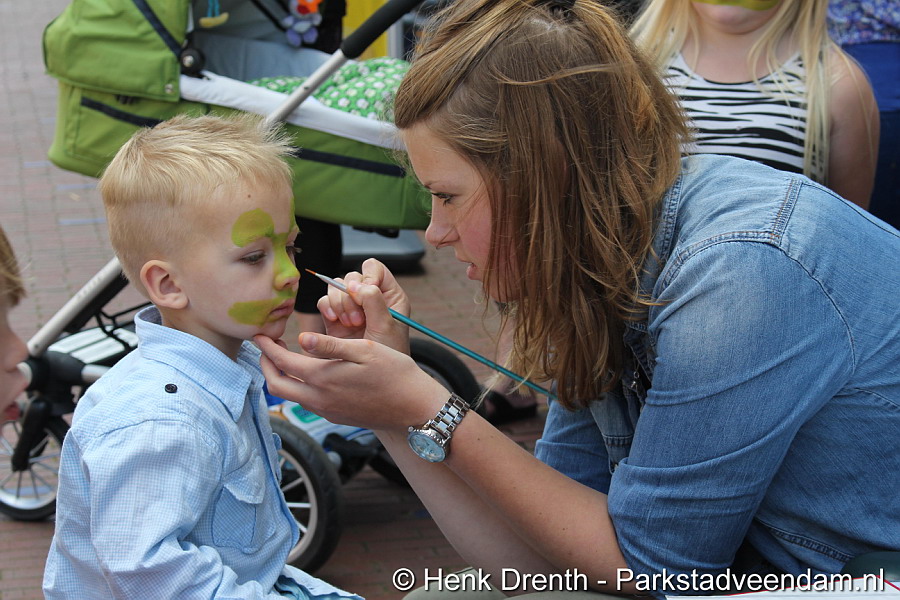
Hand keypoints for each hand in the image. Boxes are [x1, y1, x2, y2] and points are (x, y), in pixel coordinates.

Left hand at [255, 334, 446, 430]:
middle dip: (265, 365)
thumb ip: (330, 345)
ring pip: (290, 396)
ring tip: (284, 357)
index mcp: (324, 378)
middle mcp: (320, 399)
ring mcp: (327, 411)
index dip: (266, 348)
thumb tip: (302, 338)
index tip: (259, 334)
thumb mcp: (365, 350)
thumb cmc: (395, 373)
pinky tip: (309, 373)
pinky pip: (307, 403)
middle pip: (277, 385)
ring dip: (281, 377)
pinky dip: (298, 387)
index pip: (282, 363)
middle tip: (266, 347)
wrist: (415, 408)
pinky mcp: (336, 416)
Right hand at [317, 259, 409, 353]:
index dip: (367, 276)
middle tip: (358, 319)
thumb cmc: (389, 353)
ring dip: (340, 303)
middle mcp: (369, 297)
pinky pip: (324, 301)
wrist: (372, 376)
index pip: (374, 268)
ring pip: (336, 287)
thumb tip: (356, 284)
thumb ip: (374, 300)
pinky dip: (327, 308)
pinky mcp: (335, 318)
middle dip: (351, 296)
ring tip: (349, 324)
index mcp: (389, 295)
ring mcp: (351, 307)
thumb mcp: (386, 325)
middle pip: (351, 277)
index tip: (365, 293)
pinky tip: (335, 322)